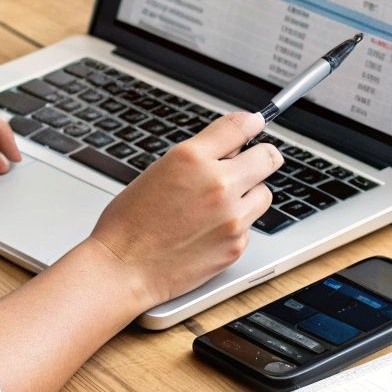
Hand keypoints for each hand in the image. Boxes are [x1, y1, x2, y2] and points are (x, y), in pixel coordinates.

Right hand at [87, 111, 280, 305]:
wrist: (123, 268)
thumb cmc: (132, 222)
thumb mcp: (160, 171)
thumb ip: (201, 155)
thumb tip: (234, 142)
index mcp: (192, 158)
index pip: (240, 126)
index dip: (253, 123)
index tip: (257, 124)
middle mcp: (218, 184)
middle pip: (268, 157)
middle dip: (261, 159)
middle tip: (250, 165)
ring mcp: (232, 216)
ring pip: (263, 193)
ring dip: (249, 194)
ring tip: (219, 205)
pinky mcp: (237, 244)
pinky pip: (249, 224)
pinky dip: (236, 225)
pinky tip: (209, 230)